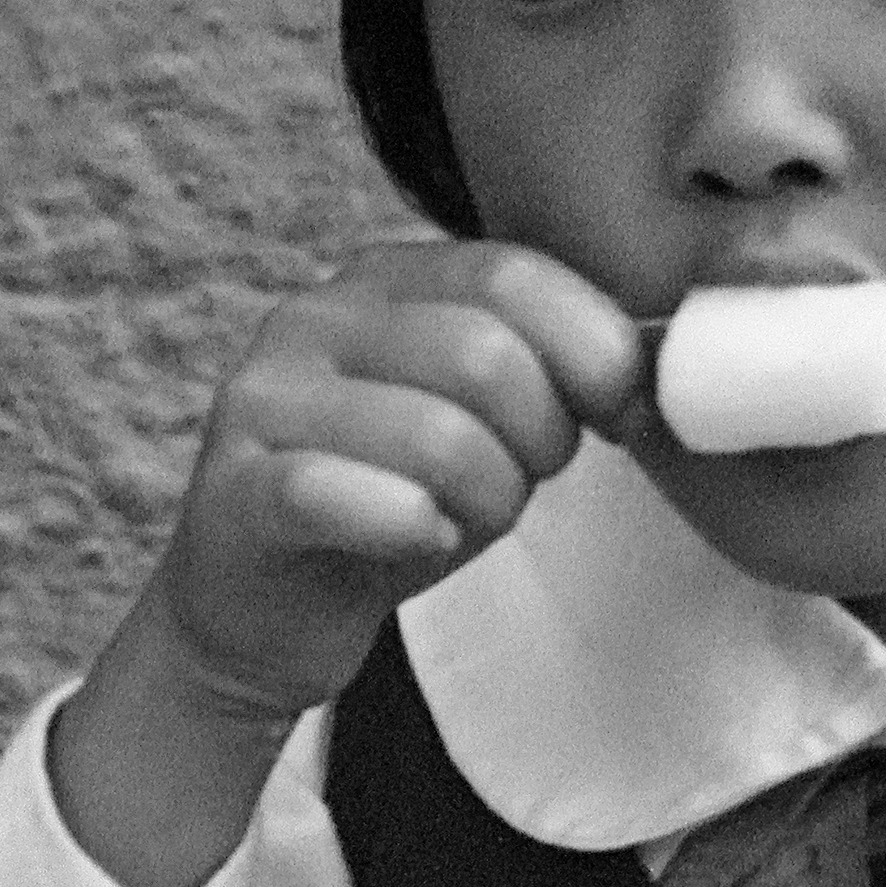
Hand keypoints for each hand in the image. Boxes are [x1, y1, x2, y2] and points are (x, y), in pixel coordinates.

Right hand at [51, 240, 637, 886]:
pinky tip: (414, 541)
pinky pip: (340, 494)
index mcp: (384, 280)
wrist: (267, 611)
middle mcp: (314, 318)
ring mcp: (263, 399)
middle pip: (484, 355)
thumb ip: (549, 369)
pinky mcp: (233, 489)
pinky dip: (405, 528)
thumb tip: (652, 367)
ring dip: (486, 499)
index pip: (513, 275)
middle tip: (519, 485)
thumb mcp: (488, 420)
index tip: (619, 416)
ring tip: (461, 521)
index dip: (592, 349)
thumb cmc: (394, 506)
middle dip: (539, 440)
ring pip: (435, 435)